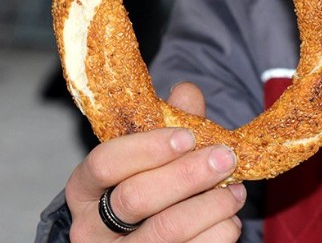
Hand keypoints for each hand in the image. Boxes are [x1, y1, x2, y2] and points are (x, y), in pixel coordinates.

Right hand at [64, 82, 245, 241]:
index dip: (147, 148)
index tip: (188, 136)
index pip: (104, 163)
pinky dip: (218, 233)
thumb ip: (167, 122)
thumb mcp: (147, 155)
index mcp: (85, 188)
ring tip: (236, 190)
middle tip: (224, 159)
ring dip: (211, 206)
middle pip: (136, 198)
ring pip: (166, 231)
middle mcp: (92, 227)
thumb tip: (187, 93)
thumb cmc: (143, 188)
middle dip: (187, 176)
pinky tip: (229, 219)